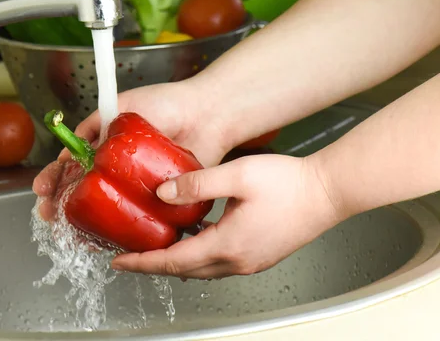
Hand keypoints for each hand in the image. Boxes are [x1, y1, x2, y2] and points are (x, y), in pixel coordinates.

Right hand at [33, 81, 230, 220]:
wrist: (207, 115)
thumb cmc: (168, 104)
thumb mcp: (122, 105)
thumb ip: (94, 122)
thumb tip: (71, 143)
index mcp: (107, 146)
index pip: (73, 164)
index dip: (55, 177)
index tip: (43, 188)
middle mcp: (119, 168)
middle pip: (83, 189)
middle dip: (60, 202)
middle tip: (48, 212)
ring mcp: (136, 186)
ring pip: (104, 208)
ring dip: (82, 221)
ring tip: (67, 228)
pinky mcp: (157, 200)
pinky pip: (133, 219)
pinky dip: (114, 230)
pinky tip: (98, 238)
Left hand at [110, 154, 341, 278]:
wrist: (329, 192)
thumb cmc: (290, 184)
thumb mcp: (237, 176)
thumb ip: (196, 184)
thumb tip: (163, 193)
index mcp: (227, 245)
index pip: (172, 261)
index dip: (142, 262)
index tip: (119, 261)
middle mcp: (238, 261)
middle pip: (184, 271)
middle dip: (153, 266)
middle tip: (129, 258)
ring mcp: (250, 262)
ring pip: (202, 270)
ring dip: (175, 263)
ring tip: (155, 249)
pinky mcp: (259, 255)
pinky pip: (218, 263)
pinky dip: (197, 257)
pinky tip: (192, 240)